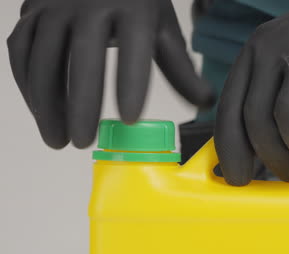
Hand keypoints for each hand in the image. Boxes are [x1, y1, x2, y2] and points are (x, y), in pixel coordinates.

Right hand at [7, 0, 214, 148]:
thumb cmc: (137, 5)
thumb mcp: (163, 32)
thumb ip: (181, 69)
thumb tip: (206, 104)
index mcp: (134, 6)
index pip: (134, 46)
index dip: (131, 83)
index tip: (129, 120)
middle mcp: (90, 1)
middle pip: (83, 55)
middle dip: (82, 103)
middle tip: (85, 143)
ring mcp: (55, 5)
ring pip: (42, 56)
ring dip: (46, 104)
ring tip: (59, 140)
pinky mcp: (30, 11)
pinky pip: (20, 51)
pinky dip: (27, 86)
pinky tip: (42, 112)